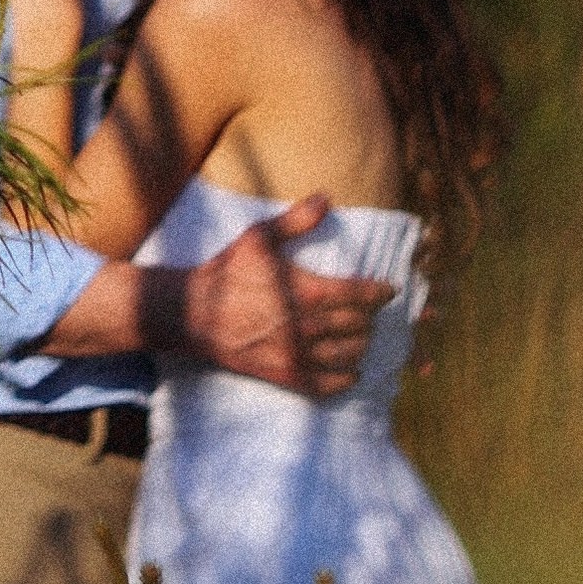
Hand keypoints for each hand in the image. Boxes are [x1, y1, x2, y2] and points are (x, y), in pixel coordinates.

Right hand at [174, 198, 386, 398]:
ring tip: (361, 336)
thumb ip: (296, 220)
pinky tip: (351, 373)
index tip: (389, 290)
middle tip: (370, 311)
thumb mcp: (259, 237)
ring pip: (349, 355)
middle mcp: (308, 326)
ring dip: (361, 345)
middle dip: (370, 317)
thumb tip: (326, 198)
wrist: (194, 314)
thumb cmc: (228, 272)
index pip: (360, 294)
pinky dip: (345, 380)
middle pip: (359, 326)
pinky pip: (327, 385)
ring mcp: (298, 354)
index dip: (380, 292)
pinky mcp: (286, 375)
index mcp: (307, 291)